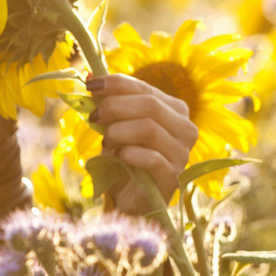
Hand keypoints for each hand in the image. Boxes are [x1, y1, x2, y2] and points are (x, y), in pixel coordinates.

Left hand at [87, 73, 197, 214]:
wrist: (129, 200)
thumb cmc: (124, 161)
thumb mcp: (114, 127)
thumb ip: (108, 103)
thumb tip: (89, 75)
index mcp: (174, 110)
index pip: (146, 88)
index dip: (117, 84)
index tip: (90, 85)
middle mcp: (185, 128)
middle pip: (149, 105)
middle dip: (115, 106)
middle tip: (93, 116)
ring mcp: (182, 154)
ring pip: (149, 128)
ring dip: (119, 131)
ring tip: (105, 141)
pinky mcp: (173, 177)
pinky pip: (152, 158)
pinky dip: (130, 154)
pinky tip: (118, 156)